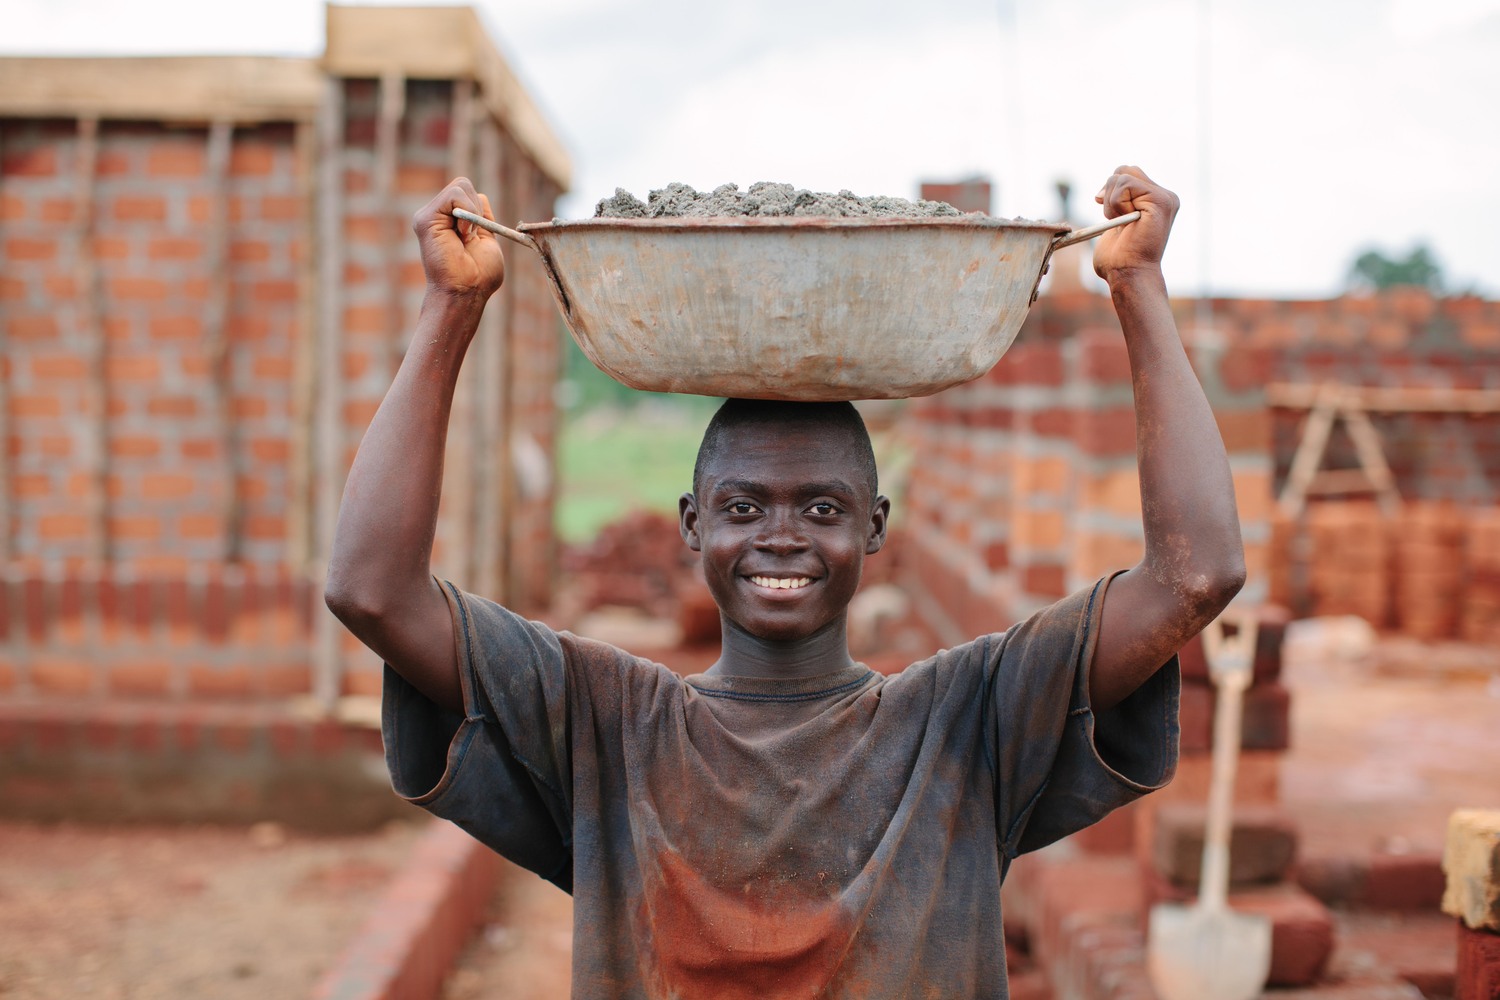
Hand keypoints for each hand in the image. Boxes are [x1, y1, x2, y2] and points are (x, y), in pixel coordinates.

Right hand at [411, 177, 505, 299]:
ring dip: (473, 212)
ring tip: (466, 237)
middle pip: (464, 185)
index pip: (468, 193)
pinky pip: (454, 194)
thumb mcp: (487, 239)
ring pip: (461, 186)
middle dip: (477, 208)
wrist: (466, 291)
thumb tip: (480, 197)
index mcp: (450, 221)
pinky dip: (467, 211)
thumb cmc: (479, 275)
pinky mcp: (425, 218)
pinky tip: (462, 233)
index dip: (480, 210)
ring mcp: (429, 215)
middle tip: (471, 237)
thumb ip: (482, 218)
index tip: (477, 236)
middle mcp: (437, 216)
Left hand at [1092, 165, 1178, 283]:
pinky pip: (1125, 184)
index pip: (1127, 174)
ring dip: (1111, 201)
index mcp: (1155, 201)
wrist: (1128, 274)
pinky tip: (1124, 222)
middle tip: (1113, 218)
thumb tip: (1100, 192)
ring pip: (1123, 175)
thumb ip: (1115, 202)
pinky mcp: (1160, 200)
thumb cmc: (1118, 259)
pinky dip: (1115, 203)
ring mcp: (1165, 197)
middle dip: (1109, 192)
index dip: (1110, 190)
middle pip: (1125, 169)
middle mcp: (1165, 196)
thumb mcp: (1115, 224)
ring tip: (1121, 223)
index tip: (1106, 211)